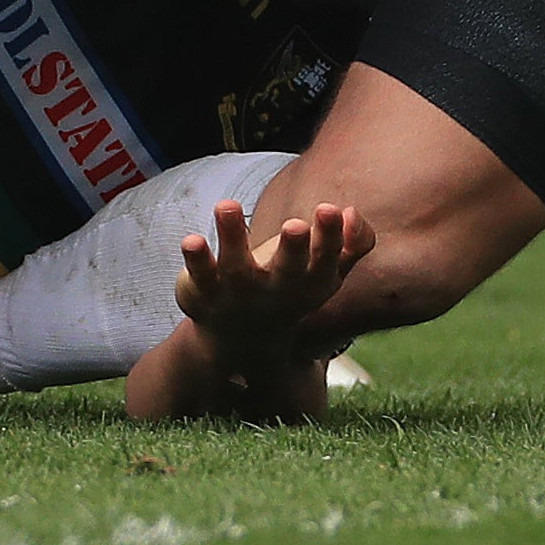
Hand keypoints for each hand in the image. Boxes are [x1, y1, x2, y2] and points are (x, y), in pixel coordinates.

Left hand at [170, 197, 371, 419]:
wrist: (242, 340)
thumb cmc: (291, 287)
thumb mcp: (326, 270)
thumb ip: (352, 242)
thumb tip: (351, 214)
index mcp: (312, 281)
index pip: (327, 259)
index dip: (329, 236)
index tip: (329, 209)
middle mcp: (278, 289)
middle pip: (289, 269)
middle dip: (294, 247)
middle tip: (296, 225)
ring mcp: (239, 294)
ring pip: (236, 266)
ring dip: (232, 237)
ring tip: (227, 205)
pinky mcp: (205, 293)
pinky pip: (200, 275)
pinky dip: (196, 259)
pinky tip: (192, 240)